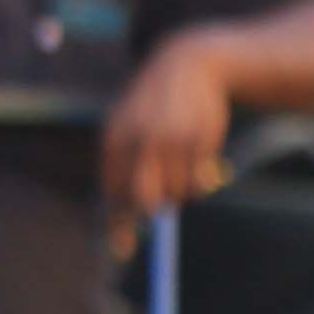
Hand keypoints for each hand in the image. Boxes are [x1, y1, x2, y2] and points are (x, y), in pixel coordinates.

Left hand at [97, 39, 235, 231]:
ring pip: (176, 194)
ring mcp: (172, 140)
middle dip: (152, 211)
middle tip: (160, 208)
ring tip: (181, 166)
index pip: (113, 192)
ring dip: (180, 192)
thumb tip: (127, 216)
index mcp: (114, 138)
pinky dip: (201, 182)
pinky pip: (200, 182)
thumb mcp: (129, 128)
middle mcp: (141, 141)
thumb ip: (125, 167)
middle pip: (146, 200)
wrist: (187, 64)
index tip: (122, 249)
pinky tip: (200, 159)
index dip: (118, 223)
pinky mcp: (200, 139)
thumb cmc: (151, 106)